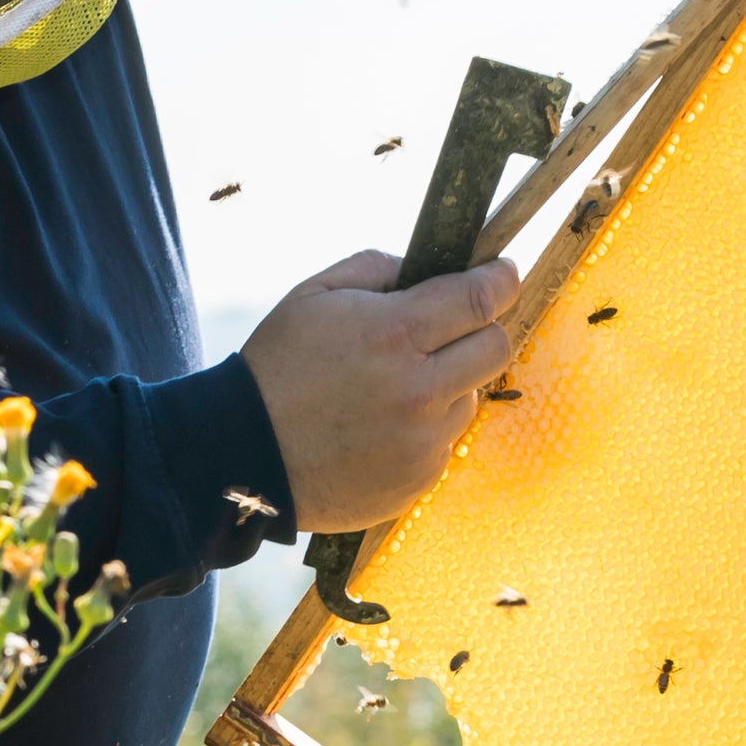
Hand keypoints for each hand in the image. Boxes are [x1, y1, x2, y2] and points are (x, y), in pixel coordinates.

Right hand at [238, 253, 522, 533]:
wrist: (243, 455)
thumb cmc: (277, 369)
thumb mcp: (313, 296)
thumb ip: (376, 268)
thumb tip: (424, 267)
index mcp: (394, 334)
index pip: (481, 299)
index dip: (500, 279)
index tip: (502, 273)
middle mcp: (420, 389)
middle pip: (497, 346)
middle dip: (482, 328)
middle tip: (452, 328)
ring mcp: (424, 440)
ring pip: (473, 395)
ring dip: (450, 382)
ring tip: (395, 387)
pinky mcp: (420, 479)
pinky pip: (447, 439)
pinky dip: (428, 426)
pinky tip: (383, 425)